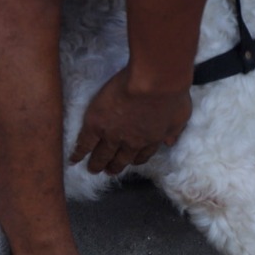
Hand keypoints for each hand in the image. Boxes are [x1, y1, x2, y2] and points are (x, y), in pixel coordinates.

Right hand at [69, 68, 191, 174]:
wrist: (153, 83)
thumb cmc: (171, 94)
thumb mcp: (181, 115)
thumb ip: (174, 130)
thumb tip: (170, 141)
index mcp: (152, 139)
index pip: (142, 155)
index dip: (135, 160)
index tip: (130, 162)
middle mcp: (131, 142)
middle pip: (120, 160)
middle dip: (114, 167)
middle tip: (107, 171)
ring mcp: (112, 135)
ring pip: (102, 155)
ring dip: (96, 164)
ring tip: (91, 169)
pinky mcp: (96, 124)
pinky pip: (84, 143)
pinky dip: (78, 152)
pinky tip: (73, 159)